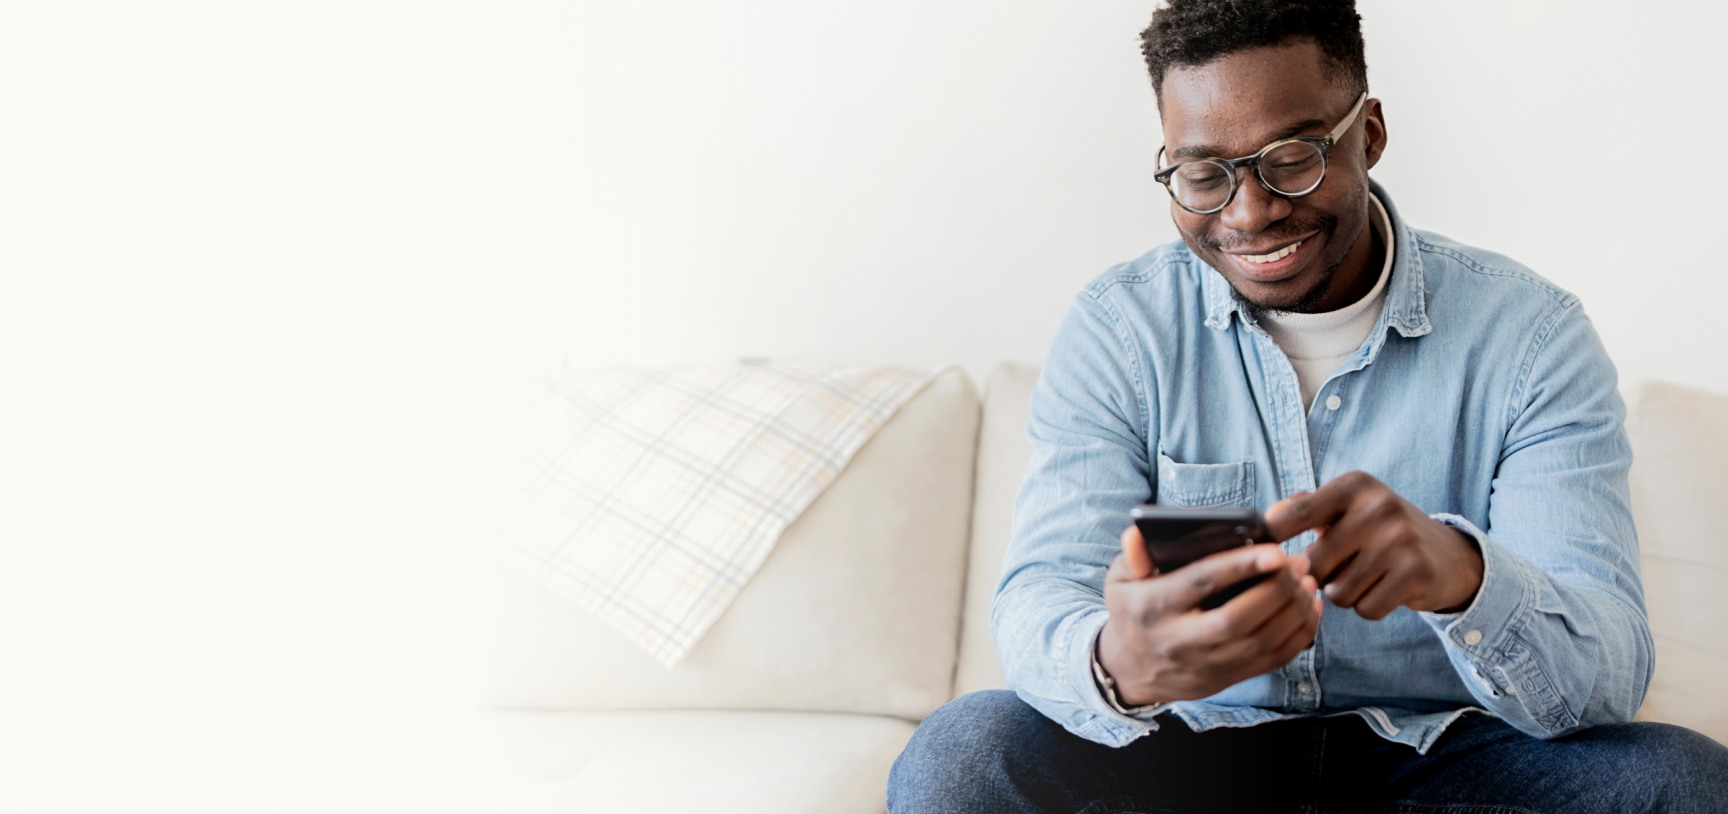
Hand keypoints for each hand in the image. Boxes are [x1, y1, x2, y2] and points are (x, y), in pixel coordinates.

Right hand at [1097, 524, 1322, 706]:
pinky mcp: (1228, 678)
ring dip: (1292, 611)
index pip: (1201, 583)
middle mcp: (1180, 640)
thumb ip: (1133, 555)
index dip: (1240, 567)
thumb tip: (1137, 535)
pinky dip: (1298, 635)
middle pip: (1237, 619)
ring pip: (1260, 642)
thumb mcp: (1120, 580)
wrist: (1131, 670)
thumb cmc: (1133, 611)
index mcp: (1154, 607)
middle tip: (1299, 562)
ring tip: (1308, 580)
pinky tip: (1308, 608)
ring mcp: (1207, 664)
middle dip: (1276, 590)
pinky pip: (1272, 660)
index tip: (1275, 551)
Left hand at [1264, 471, 1482, 619]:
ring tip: (1367, 576)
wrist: (1448, 555)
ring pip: (1338, 592)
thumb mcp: (1348, 507)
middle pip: (1314, 564)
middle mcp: (1377, 506)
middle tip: (1343, 567)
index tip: (1262, 552)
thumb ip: (1305, 508)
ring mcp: (1399, 539)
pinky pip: (1366, 608)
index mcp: (1354, 486)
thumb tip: (1267, 518)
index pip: (1294, 513)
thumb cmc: (1381, 531)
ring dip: (1346, 594)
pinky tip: (1386, 589)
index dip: (1272, 537)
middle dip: (1321, 576)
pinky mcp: (1415, 572)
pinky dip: (1370, 607)